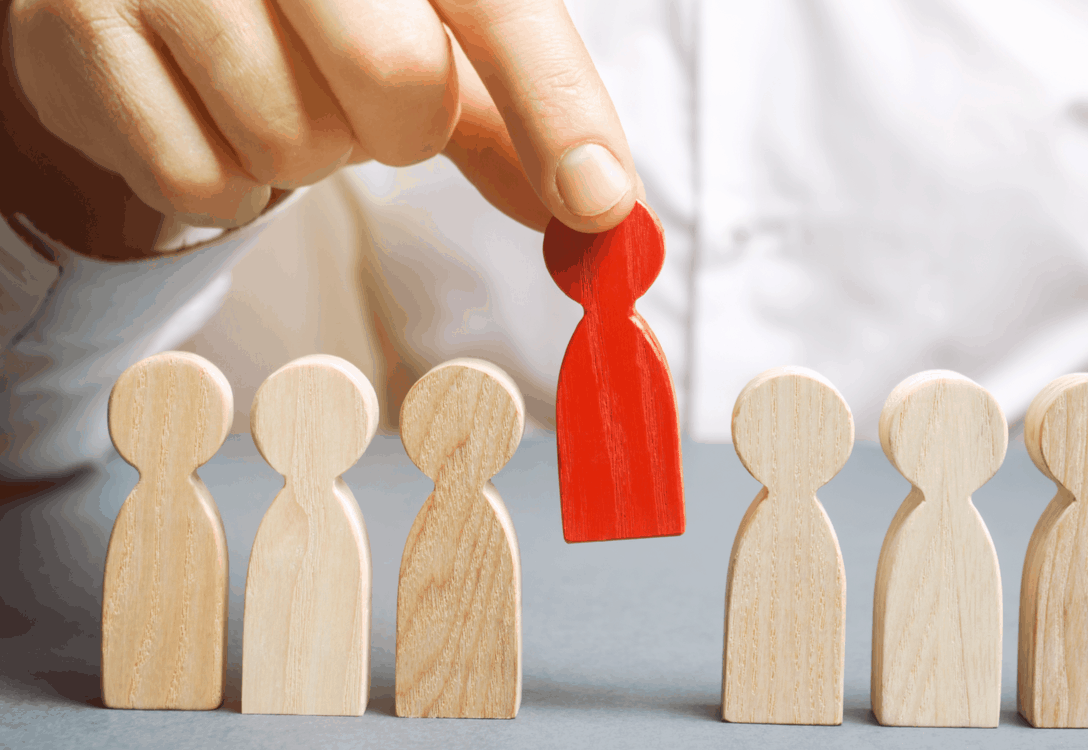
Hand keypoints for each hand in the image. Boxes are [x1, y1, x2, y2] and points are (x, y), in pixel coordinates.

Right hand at [2, 0, 638, 256]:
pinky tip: (206, 108)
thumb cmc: (314, 3)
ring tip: (270, 83)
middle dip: (400, 128)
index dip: (557, 108)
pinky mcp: (79, 25)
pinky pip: (202, 181)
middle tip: (365, 98)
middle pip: (397, 82)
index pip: (495, 6)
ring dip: (304, 151)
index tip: (600, 202)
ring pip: (294, 145)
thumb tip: (597, 213)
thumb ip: (515, 112)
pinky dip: (225, 180)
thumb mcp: (428, 25)